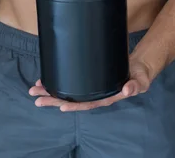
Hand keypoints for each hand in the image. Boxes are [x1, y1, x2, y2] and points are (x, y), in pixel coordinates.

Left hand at [29, 59, 150, 111]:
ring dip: (50, 91)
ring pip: (67, 92)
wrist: (138, 69)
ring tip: (35, 89)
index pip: (87, 104)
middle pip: (71, 100)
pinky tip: (46, 81)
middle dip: (52, 99)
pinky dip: (57, 82)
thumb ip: (135, 86)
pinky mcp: (87, 79)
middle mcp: (94, 95)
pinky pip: (70, 83)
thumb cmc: (139, 77)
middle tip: (36, 97)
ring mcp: (89, 88)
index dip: (74, 105)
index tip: (60, 105)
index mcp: (105, 98)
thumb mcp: (140, 81)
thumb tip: (127, 89)